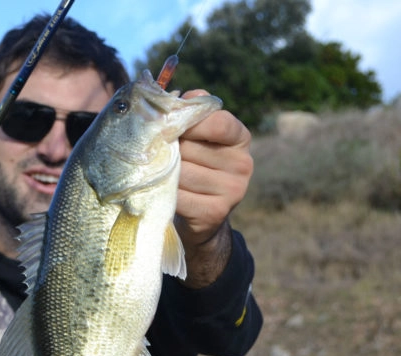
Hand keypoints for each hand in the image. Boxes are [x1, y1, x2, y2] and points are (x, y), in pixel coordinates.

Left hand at [175, 89, 252, 286]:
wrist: (198, 215)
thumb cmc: (192, 164)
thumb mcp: (196, 135)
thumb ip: (191, 111)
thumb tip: (184, 95)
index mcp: (240, 137)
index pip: (216, 122)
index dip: (188, 123)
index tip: (171, 129)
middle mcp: (243, 164)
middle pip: (190, 148)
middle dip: (168, 150)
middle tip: (157, 155)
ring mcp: (233, 191)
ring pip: (181, 173)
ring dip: (162, 173)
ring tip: (157, 174)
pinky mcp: (215, 213)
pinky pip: (178, 197)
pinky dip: (163, 194)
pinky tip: (161, 193)